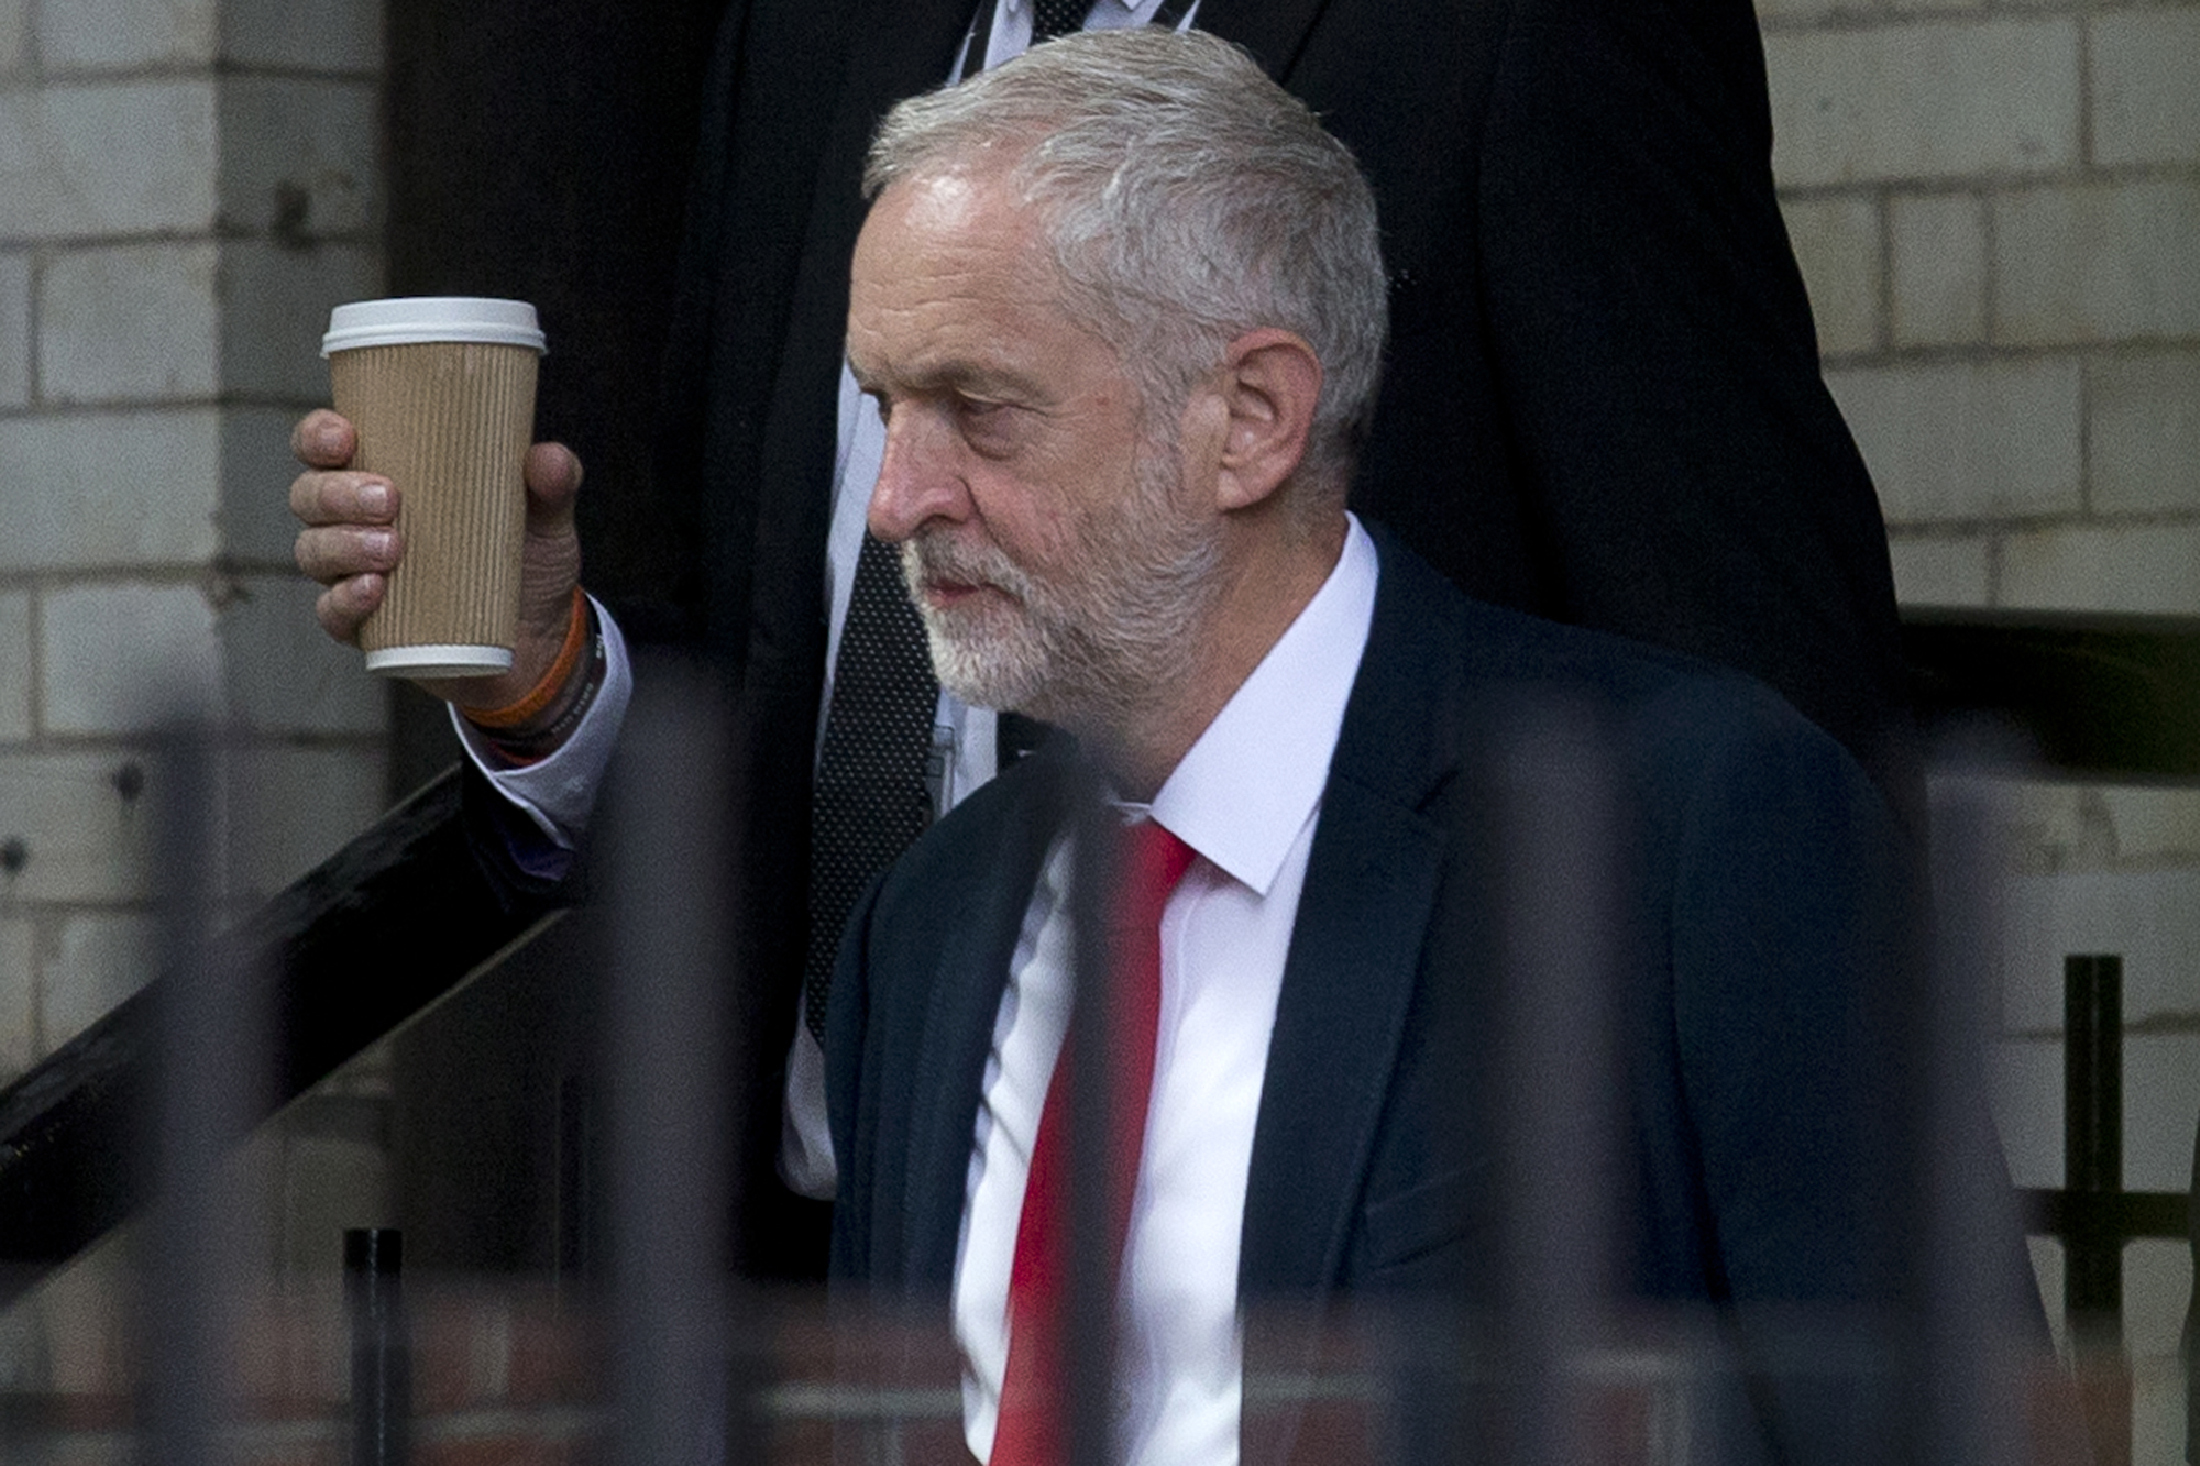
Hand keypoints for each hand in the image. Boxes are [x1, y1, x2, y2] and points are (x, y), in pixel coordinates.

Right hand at [289, 408, 585, 713]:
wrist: (540, 642)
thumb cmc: (526, 564)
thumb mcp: (546, 520)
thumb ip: (552, 485)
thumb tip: (551, 458)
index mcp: (386, 478)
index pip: (326, 447)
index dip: (319, 436)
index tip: (344, 436)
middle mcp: (357, 523)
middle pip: (310, 496)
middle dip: (337, 493)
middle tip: (389, 499)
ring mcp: (355, 575)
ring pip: (313, 551)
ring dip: (343, 545)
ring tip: (392, 548)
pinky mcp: (365, 626)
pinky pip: (331, 613)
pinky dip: (345, 601)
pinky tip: (374, 591)